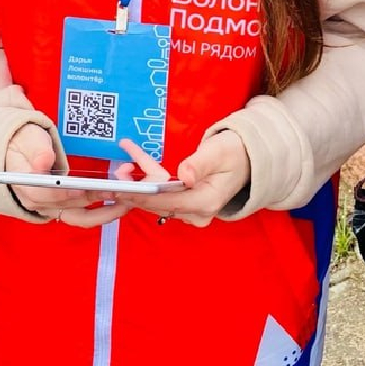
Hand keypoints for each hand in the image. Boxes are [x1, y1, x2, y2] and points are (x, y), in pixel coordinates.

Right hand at [2, 123, 129, 227]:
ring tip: (126, 202)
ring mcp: (54, 207)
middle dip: (96, 204)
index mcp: (28, 188)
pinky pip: (84, 213)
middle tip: (118, 194)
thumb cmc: (26, 143)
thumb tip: (42, 164)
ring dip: (104, 212)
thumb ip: (38, 152)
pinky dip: (101, 209)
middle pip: (70, 209)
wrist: (23, 148)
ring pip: (80, 216)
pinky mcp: (65, 205)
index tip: (81, 189)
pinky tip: (118, 201)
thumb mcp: (30, 141)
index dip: (64, 193)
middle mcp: (41, 203)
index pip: (45, 197)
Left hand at [110, 132, 251, 226]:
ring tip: (124, 164)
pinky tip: (136, 163)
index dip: (144, 197)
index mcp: (207, 202)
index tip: (123, 189)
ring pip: (159, 200)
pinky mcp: (188, 206)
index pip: (169, 203)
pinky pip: (163, 196)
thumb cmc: (233, 152)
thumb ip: (199, 163)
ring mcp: (193, 212)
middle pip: (160, 204)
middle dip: (137, 188)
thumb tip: (183, 176)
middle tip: (118, 172)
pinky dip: (151, 181)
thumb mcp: (218, 152)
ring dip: (141, 183)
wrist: (246, 158)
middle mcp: (198, 213)